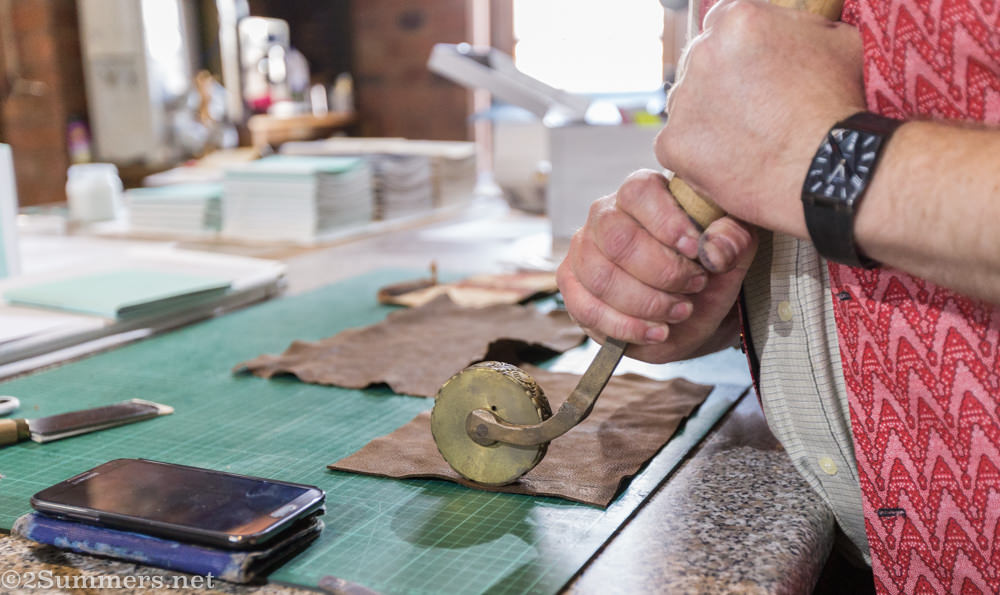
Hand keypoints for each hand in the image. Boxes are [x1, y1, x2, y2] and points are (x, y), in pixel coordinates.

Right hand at [556, 170, 756, 363]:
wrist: (690, 312)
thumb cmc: (707, 272)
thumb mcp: (733, 253)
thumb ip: (733, 239)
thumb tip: (713, 247)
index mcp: (641, 194)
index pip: (638, 193)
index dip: (667, 222)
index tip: (695, 250)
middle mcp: (604, 216)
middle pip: (618, 240)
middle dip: (662, 272)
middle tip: (694, 286)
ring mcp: (583, 252)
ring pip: (602, 278)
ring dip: (647, 303)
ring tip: (679, 312)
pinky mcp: (571, 287)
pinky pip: (588, 309)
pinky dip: (627, 327)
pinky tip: (657, 332)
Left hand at [656, 0, 865, 237]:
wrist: (827, 169)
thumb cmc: (838, 106)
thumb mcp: (837, 41)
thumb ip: (799, 26)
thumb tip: (791, 24)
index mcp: (737, 20)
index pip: (721, 24)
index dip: (737, 51)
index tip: (750, 72)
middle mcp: (702, 53)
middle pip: (700, 62)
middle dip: (721, 82)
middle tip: (752, 110)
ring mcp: (683, 99)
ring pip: (686, 103)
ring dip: (707, 116)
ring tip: (746, 139)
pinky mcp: (673, 142)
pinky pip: (676, 144)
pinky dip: (697, 154)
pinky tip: (730, 162)